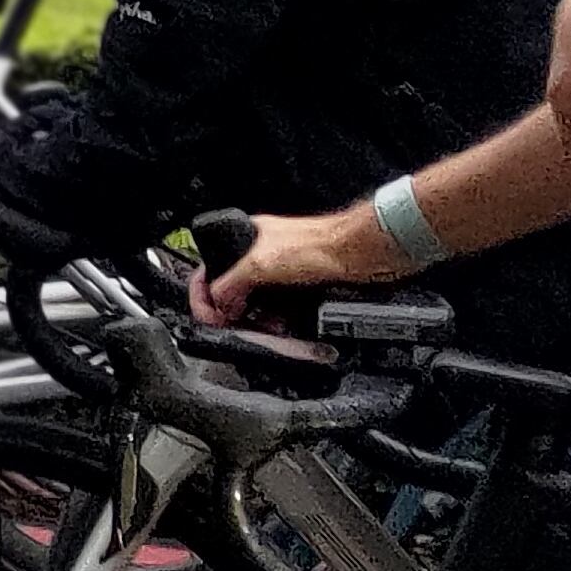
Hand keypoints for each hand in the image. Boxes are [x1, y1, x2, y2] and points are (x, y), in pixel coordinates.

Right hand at [189, 203, 401, 322]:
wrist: (365, 253)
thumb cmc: (322, 246)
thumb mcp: (259, 264)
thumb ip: (229, 284)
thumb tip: (217, 307)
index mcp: (246, 240)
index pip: (209, 269)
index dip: (204, 295)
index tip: (211, 317)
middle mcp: (262, 255)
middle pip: (231, 290)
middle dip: (232, 311)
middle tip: (237, 326)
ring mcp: (282, 271)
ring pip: (255, 303)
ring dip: (256, 320)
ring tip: (264, 330)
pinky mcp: (302, 286)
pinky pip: (278, 309)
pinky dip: (277, 322)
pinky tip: (282, 328)